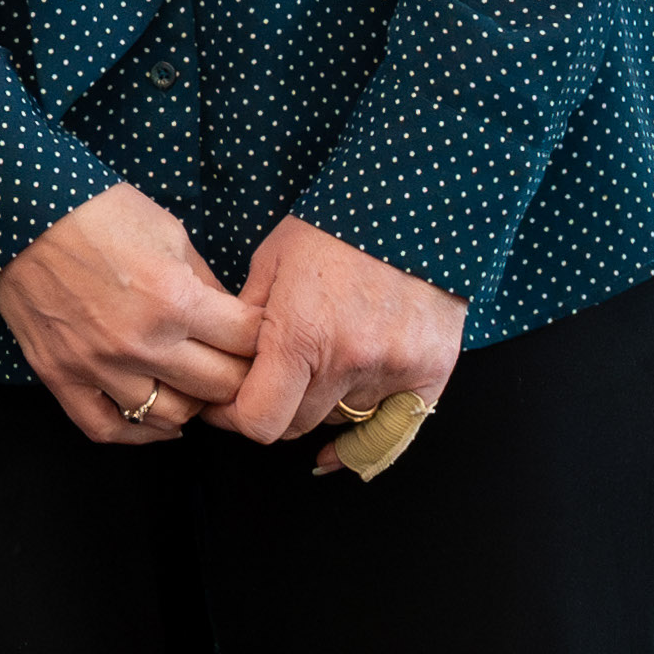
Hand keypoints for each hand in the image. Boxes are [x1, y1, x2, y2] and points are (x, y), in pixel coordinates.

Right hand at [0, 183, 265, 446]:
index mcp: (175, 298)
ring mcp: (97, 365)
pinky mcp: (60, 375)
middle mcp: (140, 342)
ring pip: (171, 417)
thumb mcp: (168, 231)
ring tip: (194, 385)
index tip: (259, 334)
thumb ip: (205, 281)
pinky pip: (107, 428)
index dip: (263, 337)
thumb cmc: (95, 210)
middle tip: (237, 363)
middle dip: (239, 374)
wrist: (19, 210)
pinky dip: (139, 433)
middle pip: (220, 387)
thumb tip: (233, 317)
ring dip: (193, 403)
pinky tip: (157, 419)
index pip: (248, 342)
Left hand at [209, 215, 466, 448]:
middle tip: (262, 388)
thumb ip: (245, 320)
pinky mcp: (430, 374)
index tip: (223, 405)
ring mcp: (393, 372)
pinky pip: (392, 432)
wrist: (411, 204)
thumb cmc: (331, 228)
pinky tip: (340, 449)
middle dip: (271, 410)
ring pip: (338, 422)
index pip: (257, 421)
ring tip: (311, 374)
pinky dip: (365, 442)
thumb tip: (223, 362)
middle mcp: (348, 363)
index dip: (232, 418)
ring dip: (318, 407)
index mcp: (300, 336)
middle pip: (295, 426)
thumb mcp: (270, 263)